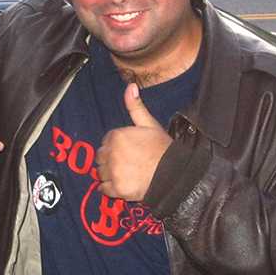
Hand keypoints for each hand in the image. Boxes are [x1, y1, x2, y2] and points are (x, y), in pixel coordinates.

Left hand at [96, 84, 172, 202]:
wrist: (174, 174)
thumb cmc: (162, 148)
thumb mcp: (150, 124)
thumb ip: (135, 106)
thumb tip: (130, 86)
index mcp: (117, 135)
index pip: (106, 141)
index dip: (115, 147)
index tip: (127, 151)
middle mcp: (112, 153)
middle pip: (101, 157)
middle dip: (110, 160)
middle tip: (127, 163)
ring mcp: (113, 171)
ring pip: (100, 172)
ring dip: (109, 174)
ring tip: (126, 174)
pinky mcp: (117, 189)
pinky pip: (103, 188)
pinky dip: (109, 188)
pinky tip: (121, 185)